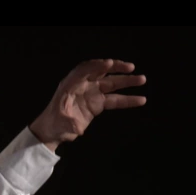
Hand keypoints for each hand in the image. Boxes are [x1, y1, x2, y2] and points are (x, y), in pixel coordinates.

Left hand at [29, 58, 146, 150]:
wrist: (53, 131)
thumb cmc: (54, 124)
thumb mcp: (60, 124)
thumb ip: (69, 124)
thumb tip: (78, 128)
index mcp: (70, 85)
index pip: (85, 70)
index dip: (97, 66)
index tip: (109, 64)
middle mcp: (83, 86)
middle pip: (101, 73)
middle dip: (116, 69)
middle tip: (131, 67)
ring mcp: (91, 94)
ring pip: (111, 84)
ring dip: (126, 82)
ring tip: (142, 79)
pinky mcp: (97, 104)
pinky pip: (114, 100)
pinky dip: (127, 100)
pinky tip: (140, 99)